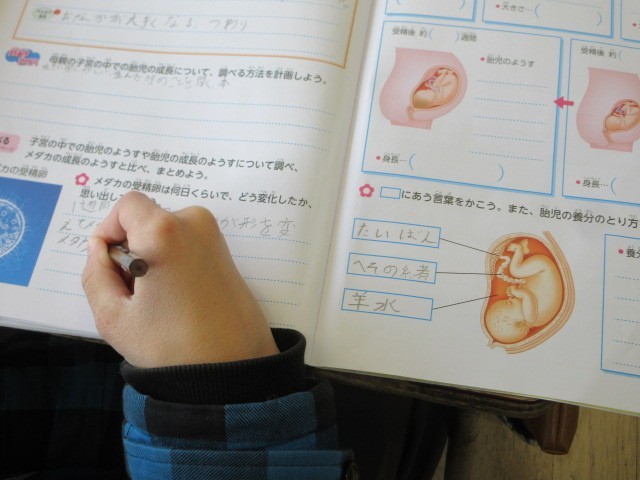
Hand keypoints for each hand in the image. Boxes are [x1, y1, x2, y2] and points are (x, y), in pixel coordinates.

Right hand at [82, 192, 278, 367]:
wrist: (233, 365)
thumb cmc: (172, 345)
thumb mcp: (114, 317)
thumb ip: (94, 274)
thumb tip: (98, 248)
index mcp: (165, 231)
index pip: (127, 205)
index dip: (110, 229)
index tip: (111, 264)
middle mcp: (194, 222)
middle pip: (147, 219)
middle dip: (131, 248)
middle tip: (134, 292)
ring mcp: (215, 236)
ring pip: (166, 233)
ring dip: (152, 257)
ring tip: (156, 300)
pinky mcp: (226, 251)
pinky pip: (186, 243)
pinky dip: (172, 261)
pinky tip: (176, 298)